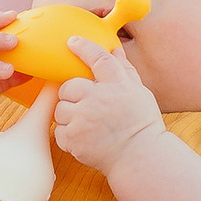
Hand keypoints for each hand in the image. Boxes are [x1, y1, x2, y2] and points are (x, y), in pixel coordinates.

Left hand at [52, 34, 163, 174]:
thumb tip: (115, 50)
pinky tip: (84, 139)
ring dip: (69, 116)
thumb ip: (125, 71)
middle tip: (85, 107)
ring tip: (87, 126)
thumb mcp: (139, 93)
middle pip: (68, 86)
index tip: (72, 42)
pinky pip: (59, 131)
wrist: (140, 158)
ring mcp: (83, 118)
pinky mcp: (73, 138)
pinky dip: (68, 135)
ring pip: (60, 109)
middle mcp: (98, 98)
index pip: (98, 58)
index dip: (83, 48)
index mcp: (117, 85)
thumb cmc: (141, 125)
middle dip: (73, 95)